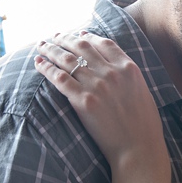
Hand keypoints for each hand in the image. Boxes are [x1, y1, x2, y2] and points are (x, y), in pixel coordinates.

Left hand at [34, 32, 166, 173]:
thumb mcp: (142, 91)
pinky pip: (59, 78)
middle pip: (82, 47)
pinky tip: (38, 63)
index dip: (88, 36)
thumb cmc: (143, 125)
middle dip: (65, 39)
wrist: (138, 148)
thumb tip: (117, 68)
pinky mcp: (83, 101)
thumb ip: (128, 76)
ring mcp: (97, 86)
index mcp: (128, 68)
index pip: (103, 44)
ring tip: (41, 46)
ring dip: (51, 49)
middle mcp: (112, 72)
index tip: (78, 35)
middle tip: (54, 37)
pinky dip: (46, 68)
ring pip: (67, 59)